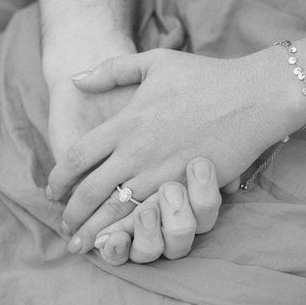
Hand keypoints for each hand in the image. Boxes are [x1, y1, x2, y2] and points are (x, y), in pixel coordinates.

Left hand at [49, 48, 295, 248]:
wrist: (254, 95)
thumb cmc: (205, 76)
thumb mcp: (153, 61)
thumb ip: (110, 70)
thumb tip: (74, 79)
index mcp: (125, 123)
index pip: (76, 157)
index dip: (58, 178)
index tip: (51, 191)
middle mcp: (137, 151)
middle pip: (90, 191)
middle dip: (72, 214)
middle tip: (63, 227)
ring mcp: (163, 172)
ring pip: (117, 211)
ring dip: (95, 230)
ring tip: (82, 244)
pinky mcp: (187, 187)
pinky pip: (152, 216)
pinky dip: (130, 232)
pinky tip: (120, 242)